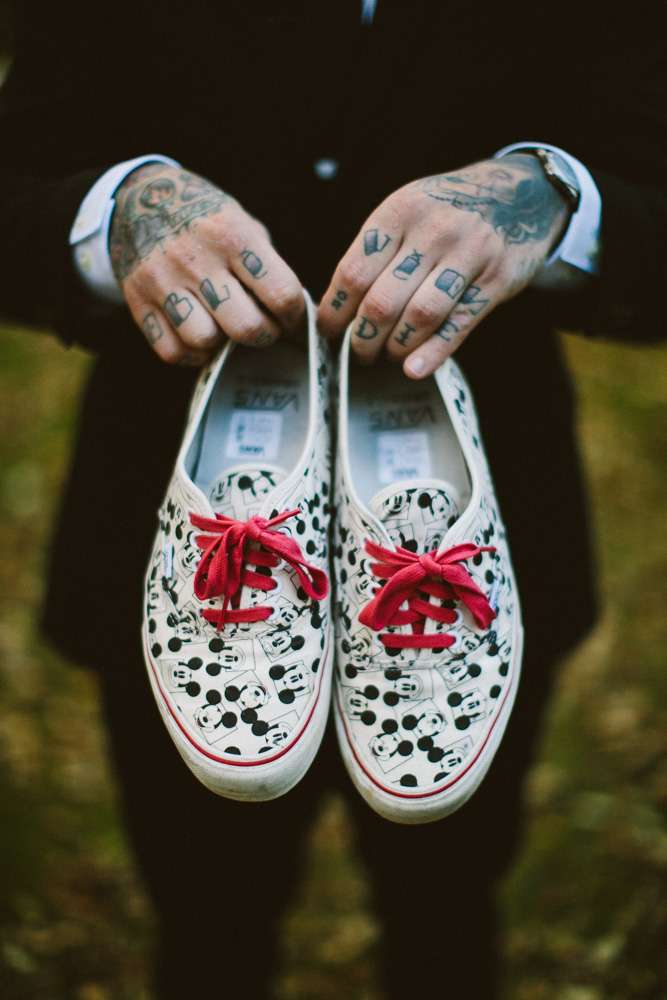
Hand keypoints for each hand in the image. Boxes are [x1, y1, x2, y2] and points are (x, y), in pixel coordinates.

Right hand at [110, 163, 303, 364]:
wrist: (140, 200)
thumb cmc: (208, 222)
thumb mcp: (244, 225)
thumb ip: (268, 268)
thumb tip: (295, 318)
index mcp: (233, 235)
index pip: (281, 294)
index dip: (297, 318)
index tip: (294, 322)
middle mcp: (197, 259)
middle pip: (246, 327)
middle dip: (265, 336)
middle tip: (264, 329)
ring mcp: (163, 281)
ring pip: (205, 341)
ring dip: (222, 345)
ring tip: (227, 330)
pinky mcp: (138, 301)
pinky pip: (172, 351)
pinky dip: (191, 354)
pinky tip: (200, 337)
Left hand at [317, 154, 570, 377]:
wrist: (521, 193)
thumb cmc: (450, 210)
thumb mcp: (409, 210)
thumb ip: (378, 251)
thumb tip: (339, 306)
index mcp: (400, 211)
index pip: (354, 272)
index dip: (335, 310)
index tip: (327, 331)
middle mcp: (432, 230)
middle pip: (382, 301)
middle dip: (363, 338)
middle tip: (359, 353)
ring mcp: (468, 254)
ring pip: (419, 316)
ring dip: (396, 347)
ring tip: (388, 356)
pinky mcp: (496, 279)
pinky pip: (457, 324)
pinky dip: (434, 352)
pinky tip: (415, 369)